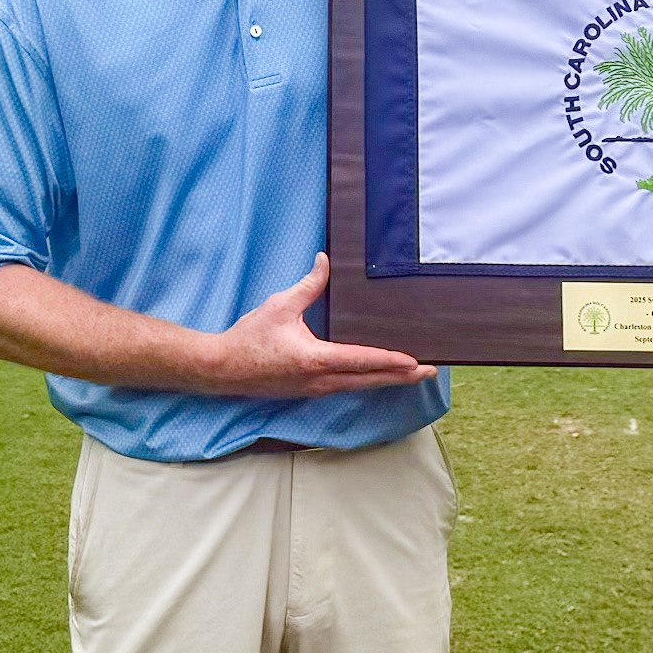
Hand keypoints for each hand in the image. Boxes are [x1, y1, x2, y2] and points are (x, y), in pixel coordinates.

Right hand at [197, 253, 437, 399]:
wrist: (221, 369)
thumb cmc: (249, 338)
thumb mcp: (281, 306)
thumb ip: (309, 285)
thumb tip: (326, 260)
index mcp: (316, 360)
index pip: (363, 361)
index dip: (392, 361)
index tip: (416, 362)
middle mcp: (320, 381)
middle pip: (370, 381)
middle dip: (402, 377)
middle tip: (431, 371)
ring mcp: (315, 390)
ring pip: (359, 386)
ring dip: (387, 380)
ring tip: (412, 374)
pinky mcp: (309, 392)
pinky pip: (346, 387)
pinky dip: (367, 382)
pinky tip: (376, 377)